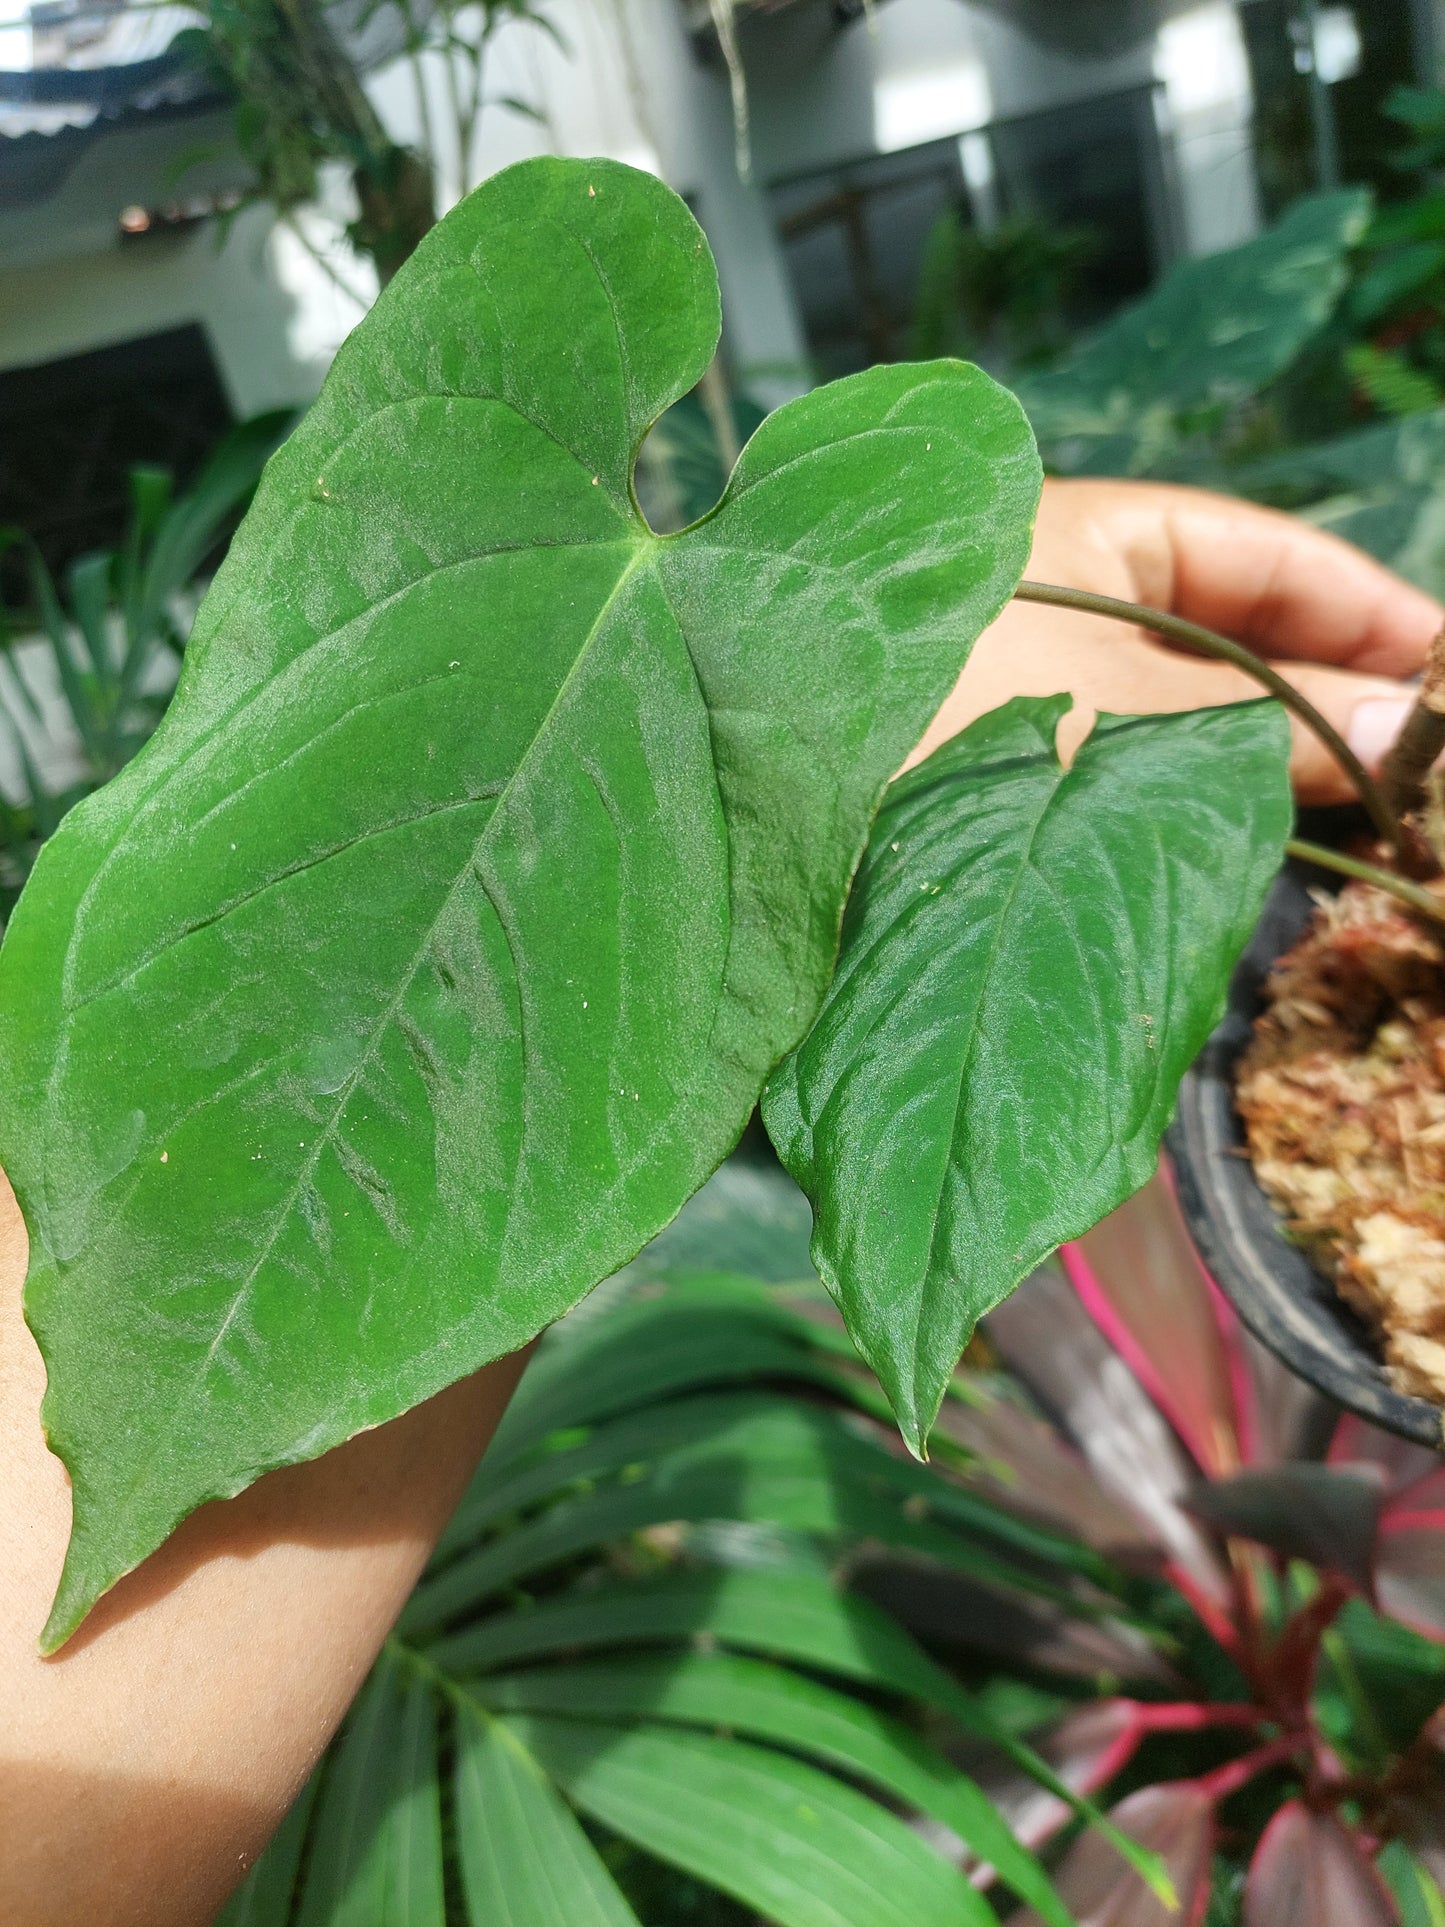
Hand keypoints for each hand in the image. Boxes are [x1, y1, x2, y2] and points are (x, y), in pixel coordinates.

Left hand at [917, 478, 1444, 800]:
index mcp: (1071, 536)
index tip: (1442, 671)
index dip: (1363, 604)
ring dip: (1261, 758)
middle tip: (1417, 759)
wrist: (748, 822)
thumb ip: (1266, 727)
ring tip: (1365, 806)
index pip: (1252, 550)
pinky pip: (1116, 772)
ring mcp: (1014, 688)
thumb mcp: (1118, 718)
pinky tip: (1248, 842)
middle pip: (1221, 630)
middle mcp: (1043, 602)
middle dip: (1325, 689)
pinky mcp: (987, 775)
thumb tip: (1412, 726)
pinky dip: (1185, 802)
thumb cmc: (921, 727)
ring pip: (1171, 710)